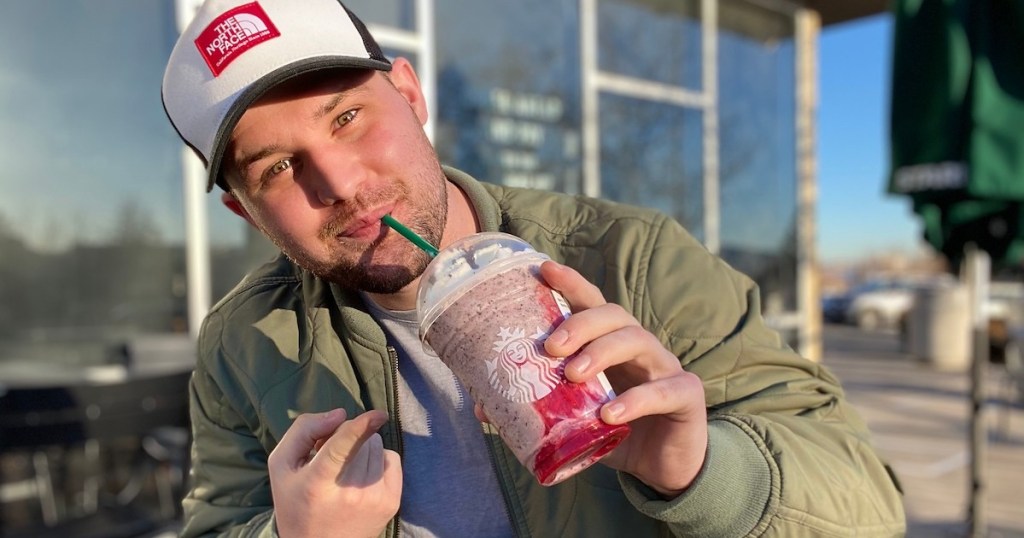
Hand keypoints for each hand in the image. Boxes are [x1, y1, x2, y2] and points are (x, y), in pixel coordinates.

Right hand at [268, 409, 401, 536]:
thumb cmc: (297, 500)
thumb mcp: (282, 466)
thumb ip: (303, 431)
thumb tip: (340, 414)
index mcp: (317, 484)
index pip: (340, 451)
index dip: (359, 429)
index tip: (379, 414)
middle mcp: (348, 493)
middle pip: (360, 440)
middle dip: (347, 438)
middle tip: (331, 459)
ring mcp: (373, 499)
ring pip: (376, 445)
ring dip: (362, 448)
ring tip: (344, 471)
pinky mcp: (391, 503)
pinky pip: (392, 459)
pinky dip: (378, 459)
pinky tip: (361, 476)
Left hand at [540, 261, 707, 497]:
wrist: (664, 467)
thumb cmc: (617, 432)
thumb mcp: (573, 419)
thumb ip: (536, 408)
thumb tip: (481, 406)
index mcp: (611, 345)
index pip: (592, 305)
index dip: (571, 284)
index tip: (545, 270)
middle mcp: (640, 348)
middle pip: (615, 315)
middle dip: (581, 324)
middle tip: (550, 347)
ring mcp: (666, 368)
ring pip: (639, 341)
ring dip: (602, 352)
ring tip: (574, 376)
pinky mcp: (686, 397)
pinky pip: (664, 390)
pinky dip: (635, 400)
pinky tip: (610, 414)